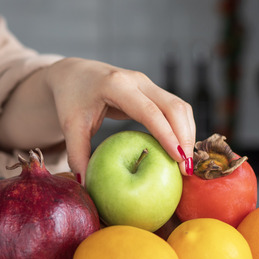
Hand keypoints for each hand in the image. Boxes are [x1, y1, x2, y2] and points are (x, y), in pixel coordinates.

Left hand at [45, 58, 194, 179]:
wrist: (74, 74)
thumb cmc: (71, 98)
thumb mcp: (70, 125)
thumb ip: (77, 154)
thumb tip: (85, 185)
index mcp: (116, 85)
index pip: (149, 111)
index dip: (167, 134)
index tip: (178, 159)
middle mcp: (137, 81)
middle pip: (174, 107)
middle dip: (185, 137)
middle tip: (186, 170)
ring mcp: (147, 84)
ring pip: (180, 107)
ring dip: (187, 134)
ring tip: (186, 166)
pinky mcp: (152, 91)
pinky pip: (175, 109)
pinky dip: (182, 129)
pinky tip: (180, 152)